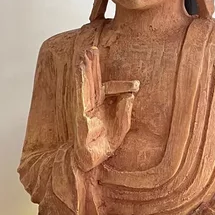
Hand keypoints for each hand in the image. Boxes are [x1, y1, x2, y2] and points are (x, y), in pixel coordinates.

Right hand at [74, 47, 135, 170]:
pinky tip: (81, 71)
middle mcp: (89, 107)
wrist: (85, 165)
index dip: (121, 86)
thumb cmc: (101, 150)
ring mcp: (82, 110)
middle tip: (91, 49)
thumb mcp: (120, 132)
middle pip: (90, 81)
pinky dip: (80, 83)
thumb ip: (125, 114)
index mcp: (98, 109)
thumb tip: (130, 96)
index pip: (107, 90)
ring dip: (85, 70)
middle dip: (92, 66)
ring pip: (83, 85)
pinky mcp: (78, 115)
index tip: (136, 85)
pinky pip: (79, 95)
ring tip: (86, 55)